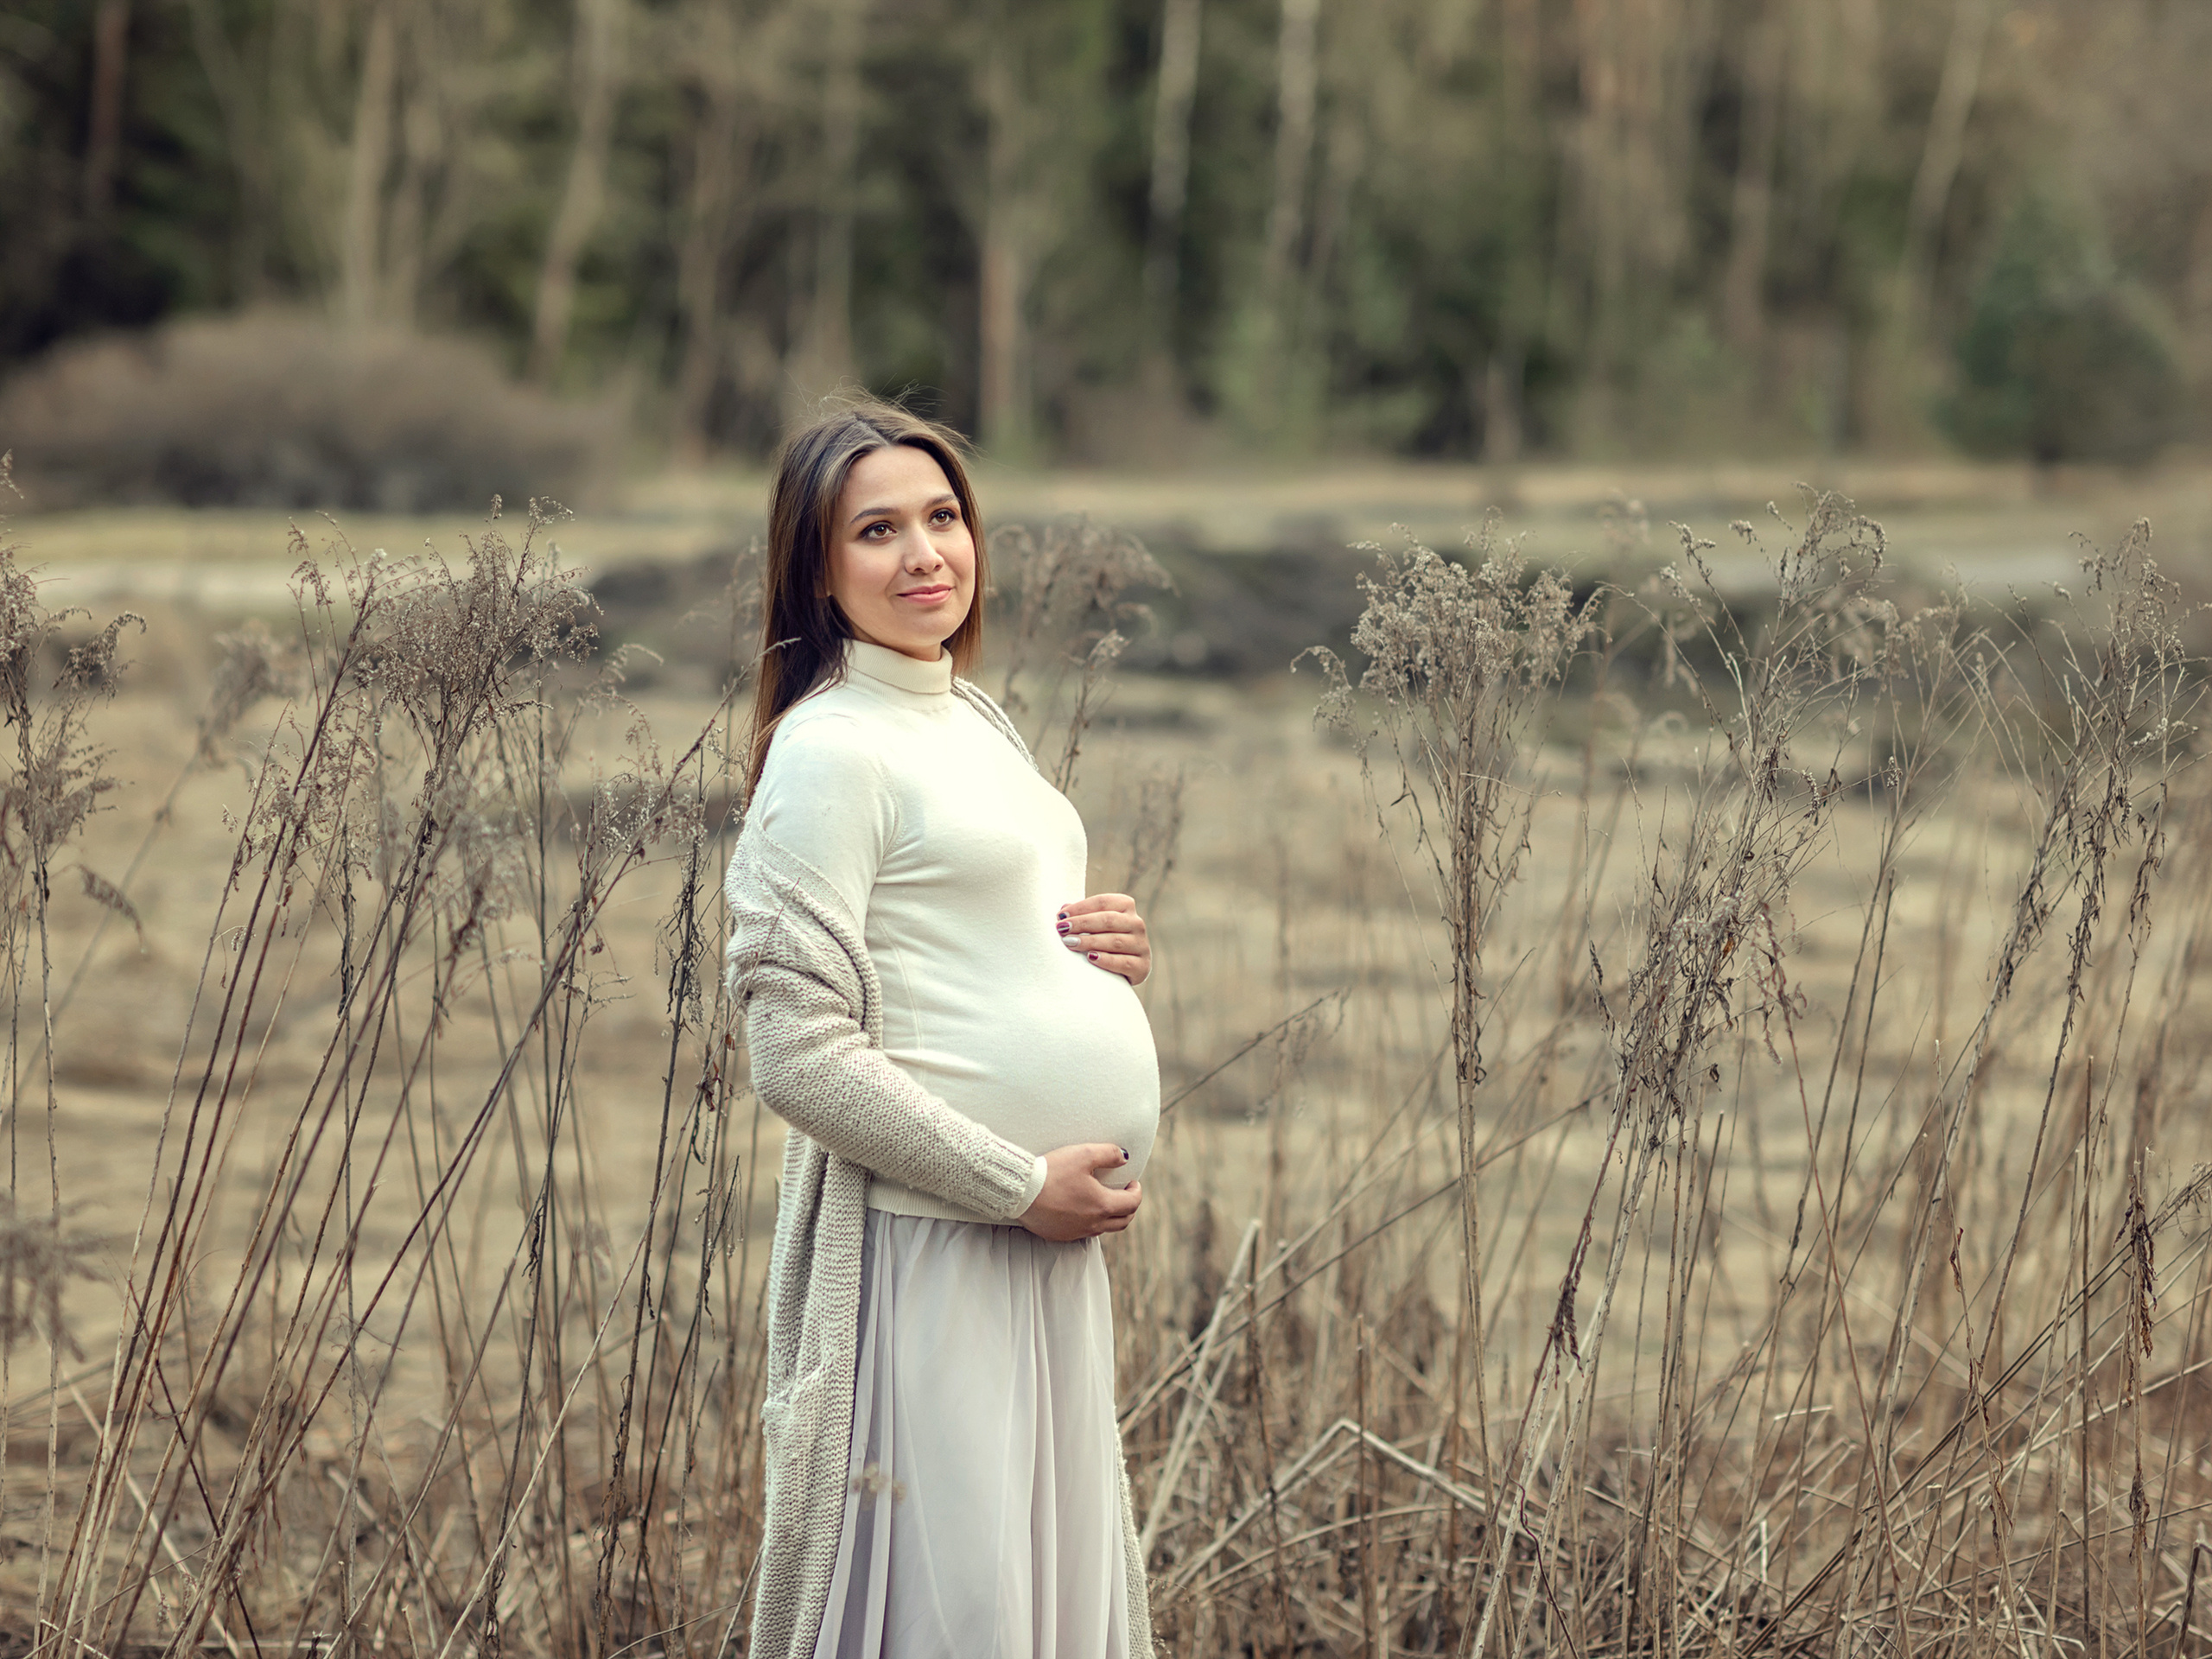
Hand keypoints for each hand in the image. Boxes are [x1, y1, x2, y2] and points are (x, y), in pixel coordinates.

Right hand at [1018, 1144, 1142, 1241]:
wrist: (1020, 1191)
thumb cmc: (1051, 1172)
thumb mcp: (1083, 1153)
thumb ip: (1108, 1154)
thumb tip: (1124, 1158)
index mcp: (1102, 1205)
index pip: (1132, 1203)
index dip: (1136, 1191)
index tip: (1132, 1182)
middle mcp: (1092, 1224)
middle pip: (1122, 1222)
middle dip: (1128, 1207)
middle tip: (1124, 1193)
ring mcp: (1076, 1232)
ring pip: (1103, 1229)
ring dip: (1110, 1216)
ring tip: (1103, 1201)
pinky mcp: (1060, 1235)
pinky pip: (1083, 1233)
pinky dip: (1090, 1222)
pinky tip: (1081, 1210)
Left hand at [1057, 893, 1150, 985]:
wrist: (1123, 970)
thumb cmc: (1103, 940)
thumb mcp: (1094, 925)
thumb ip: (1082, 915)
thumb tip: (1064, 908)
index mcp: (1126, 906)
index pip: (1103, 902)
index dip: (1080, 908)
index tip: (1061, 917)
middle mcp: (1137, 923)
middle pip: (1108, 920)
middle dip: (1082, 924)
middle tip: (1062, 930)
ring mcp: (1141, 945)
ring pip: (1115, 941)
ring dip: (1089, 941)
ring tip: (1069, 943)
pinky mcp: (1142, 966)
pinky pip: (1124, 962)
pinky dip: (1106, 960)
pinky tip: (1090, 958)